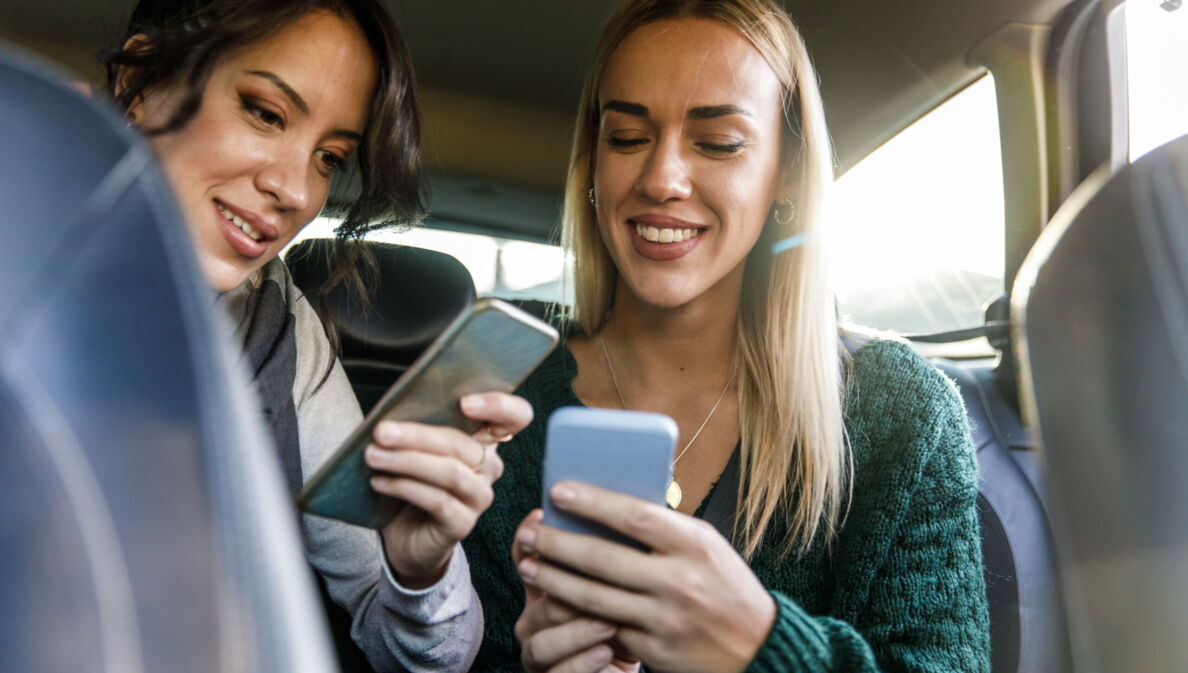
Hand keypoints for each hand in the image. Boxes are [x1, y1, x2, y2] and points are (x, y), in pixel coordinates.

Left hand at [366, 391, 531, 587]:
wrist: (405, 534)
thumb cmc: (411, 480)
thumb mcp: (416, 447)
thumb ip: (418, 425)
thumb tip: (392, 413)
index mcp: (484, 440)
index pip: (514, 417)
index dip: (499, 406)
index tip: (464, 403)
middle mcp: (488, 466)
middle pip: (463, 444)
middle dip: (418, 435)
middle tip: (381, 432)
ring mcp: (478, 497)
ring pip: (451, 473)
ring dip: (407, 461)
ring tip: (373, 456)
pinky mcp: (462, 524)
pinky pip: (438, 501)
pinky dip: (405, 487)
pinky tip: (379, 482)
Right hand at [513, 511, 640, 672]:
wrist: (628, 665)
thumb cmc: (628, 621)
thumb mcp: (624, 585)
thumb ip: (615, 556)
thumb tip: (624, 519)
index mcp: (547, 587)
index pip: (524, 556)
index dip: (528, 537)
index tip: (542, 516)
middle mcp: (535, 617)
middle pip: (538, 599)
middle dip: (565, 586)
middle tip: (598, 580)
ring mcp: (540, 651)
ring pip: (542, 640)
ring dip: (578, 630)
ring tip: (609, 623)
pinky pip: (560, 672)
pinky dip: (583, 662)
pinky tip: (606, 651)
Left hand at [515, 483, 776, 672]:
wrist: (758, 647)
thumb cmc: (725, 586)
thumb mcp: (706, 547)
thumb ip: (664, 530)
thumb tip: (606, 507)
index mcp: (694, 544)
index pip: (633, 515)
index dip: (591, 502)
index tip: (557, 491)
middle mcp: (679, 581)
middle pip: (602, 558)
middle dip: (556, 544)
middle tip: (527, 533)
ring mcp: (665, 619)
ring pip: (593, 598)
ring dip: (553, 580)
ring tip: (528, 566)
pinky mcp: (655, 651)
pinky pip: (604, 629)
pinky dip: (574, 615)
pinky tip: (553, 602)